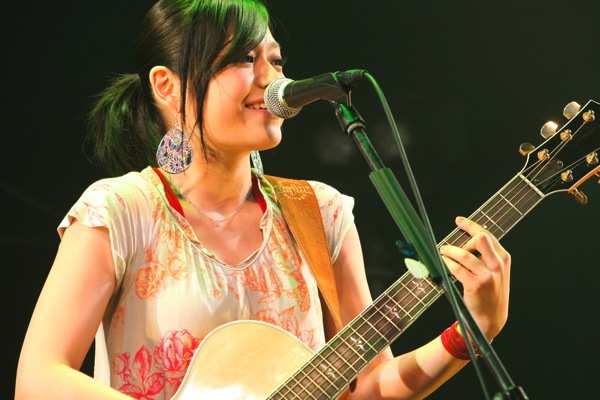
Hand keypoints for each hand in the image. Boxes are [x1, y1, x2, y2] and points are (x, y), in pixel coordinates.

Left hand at [439, 216, 510, 339]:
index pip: (487, 235)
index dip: (471, 226)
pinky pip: (457, 268)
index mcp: (503, 258)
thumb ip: (486, 256)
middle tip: (453, 247)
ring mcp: (488, 275)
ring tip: (443, 252)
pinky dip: (448, 263)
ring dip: (450, 252)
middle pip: (480, 239)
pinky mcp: (477, 285)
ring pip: (464, 254)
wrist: (491, 318)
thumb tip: (468, 239)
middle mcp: (498, 265)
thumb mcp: (495, 272)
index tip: (459, 221)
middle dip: (464, 239)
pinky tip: (445, 263)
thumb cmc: (490, 293)